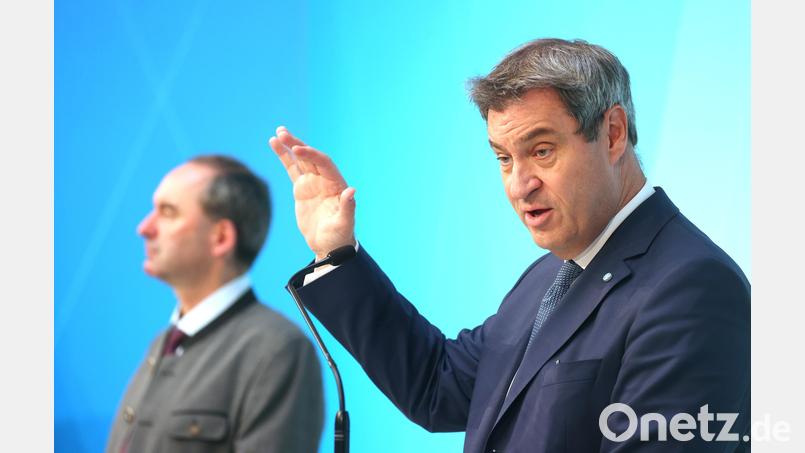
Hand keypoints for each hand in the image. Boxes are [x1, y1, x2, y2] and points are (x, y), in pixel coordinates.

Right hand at [269, 126, 355, 259]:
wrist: (329, 245)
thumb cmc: (340, 235)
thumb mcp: (344, 223)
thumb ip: (348, 207)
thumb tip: (351, 191)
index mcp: (337, 184)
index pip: (324, 163)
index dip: (311, 155)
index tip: (296, 150)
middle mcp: (325, 179)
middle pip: (311, 156)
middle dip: (297, 144)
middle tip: (283, 133)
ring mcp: (313, 182)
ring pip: (300, 159)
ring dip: (290, 146)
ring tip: (278, 133)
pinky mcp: (302, 188)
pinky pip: (292, 168)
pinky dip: (284, 157)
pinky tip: (274, 144)